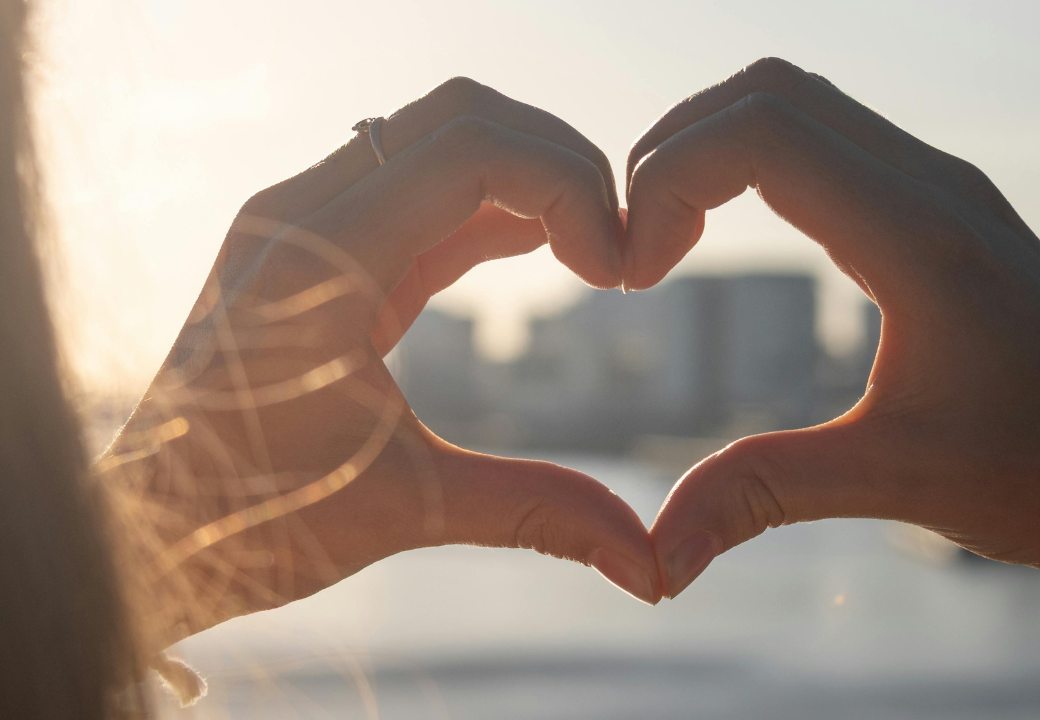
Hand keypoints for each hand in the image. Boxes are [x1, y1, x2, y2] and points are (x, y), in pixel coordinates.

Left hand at [104, 79, 659, 651]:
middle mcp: (303, 215)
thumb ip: (537, 513)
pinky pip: (422, 188)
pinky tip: (544, 251)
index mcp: (319, 260)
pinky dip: (494, 205)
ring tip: (591, 250)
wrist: (152, 531)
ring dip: (530, 177)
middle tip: (614, 248)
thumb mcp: (406, 510)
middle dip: (562, 164)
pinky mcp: (319, 246)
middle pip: (463, 117)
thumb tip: (649, 568)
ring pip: (443, 137)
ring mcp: (305, 222)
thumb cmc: (251, 522)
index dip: (569, 188)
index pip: (471, 148)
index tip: (614, 271)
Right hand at [626, 58, 1039, 715]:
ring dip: (716, 150)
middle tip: (637, 243)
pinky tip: (729, 231)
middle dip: (676, 150)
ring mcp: (946, 191)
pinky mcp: (946, 210)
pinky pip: (833, 141)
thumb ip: (762, 496)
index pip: (764, 135)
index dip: (668, 180)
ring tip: (666, 235)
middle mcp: (937, 188)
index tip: (636, 273)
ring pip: (802, 106)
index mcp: (923, 238)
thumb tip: (655, 556)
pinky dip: (759, 163)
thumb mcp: (893, 482)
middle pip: (772, 93)